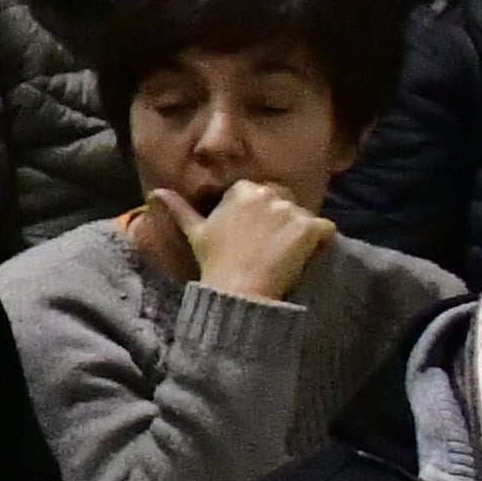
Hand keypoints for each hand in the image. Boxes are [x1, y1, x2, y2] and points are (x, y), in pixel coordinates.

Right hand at [188, 175, 332, 306]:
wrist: (237, 290)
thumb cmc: (214, 262)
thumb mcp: (195, 232)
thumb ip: (179, 208)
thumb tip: (155, 192)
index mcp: (243, 190)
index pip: (263, 193)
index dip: (261, 215)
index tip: (254, 236)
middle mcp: (268, 193)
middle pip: (286, 201)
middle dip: (283, 220)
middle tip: (272, 247)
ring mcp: (291, 210)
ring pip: (305, 216)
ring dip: (300, 233)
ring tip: (286, 255)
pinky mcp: (310, 227)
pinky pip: (326, 229)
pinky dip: (321, 243)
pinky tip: (304, 257)